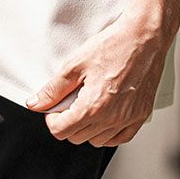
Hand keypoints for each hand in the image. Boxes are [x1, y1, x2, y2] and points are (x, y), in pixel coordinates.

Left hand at [24, 15, 170, 144]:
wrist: (144, 37)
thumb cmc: (113, 46)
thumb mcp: (75, 65)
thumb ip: (53, 89)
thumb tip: (35, 104)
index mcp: (93, 106)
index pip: (60, 131)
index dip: (52, 118)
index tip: (56, 106)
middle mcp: (111, 117)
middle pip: (76, 137)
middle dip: (68, 122)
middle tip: (71, 102)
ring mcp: (128, 119)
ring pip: (96, 141)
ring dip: (87, 128)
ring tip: (89, 105)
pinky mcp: (140, 116)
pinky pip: (119, 138)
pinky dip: (108, 132)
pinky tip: (105, 115)